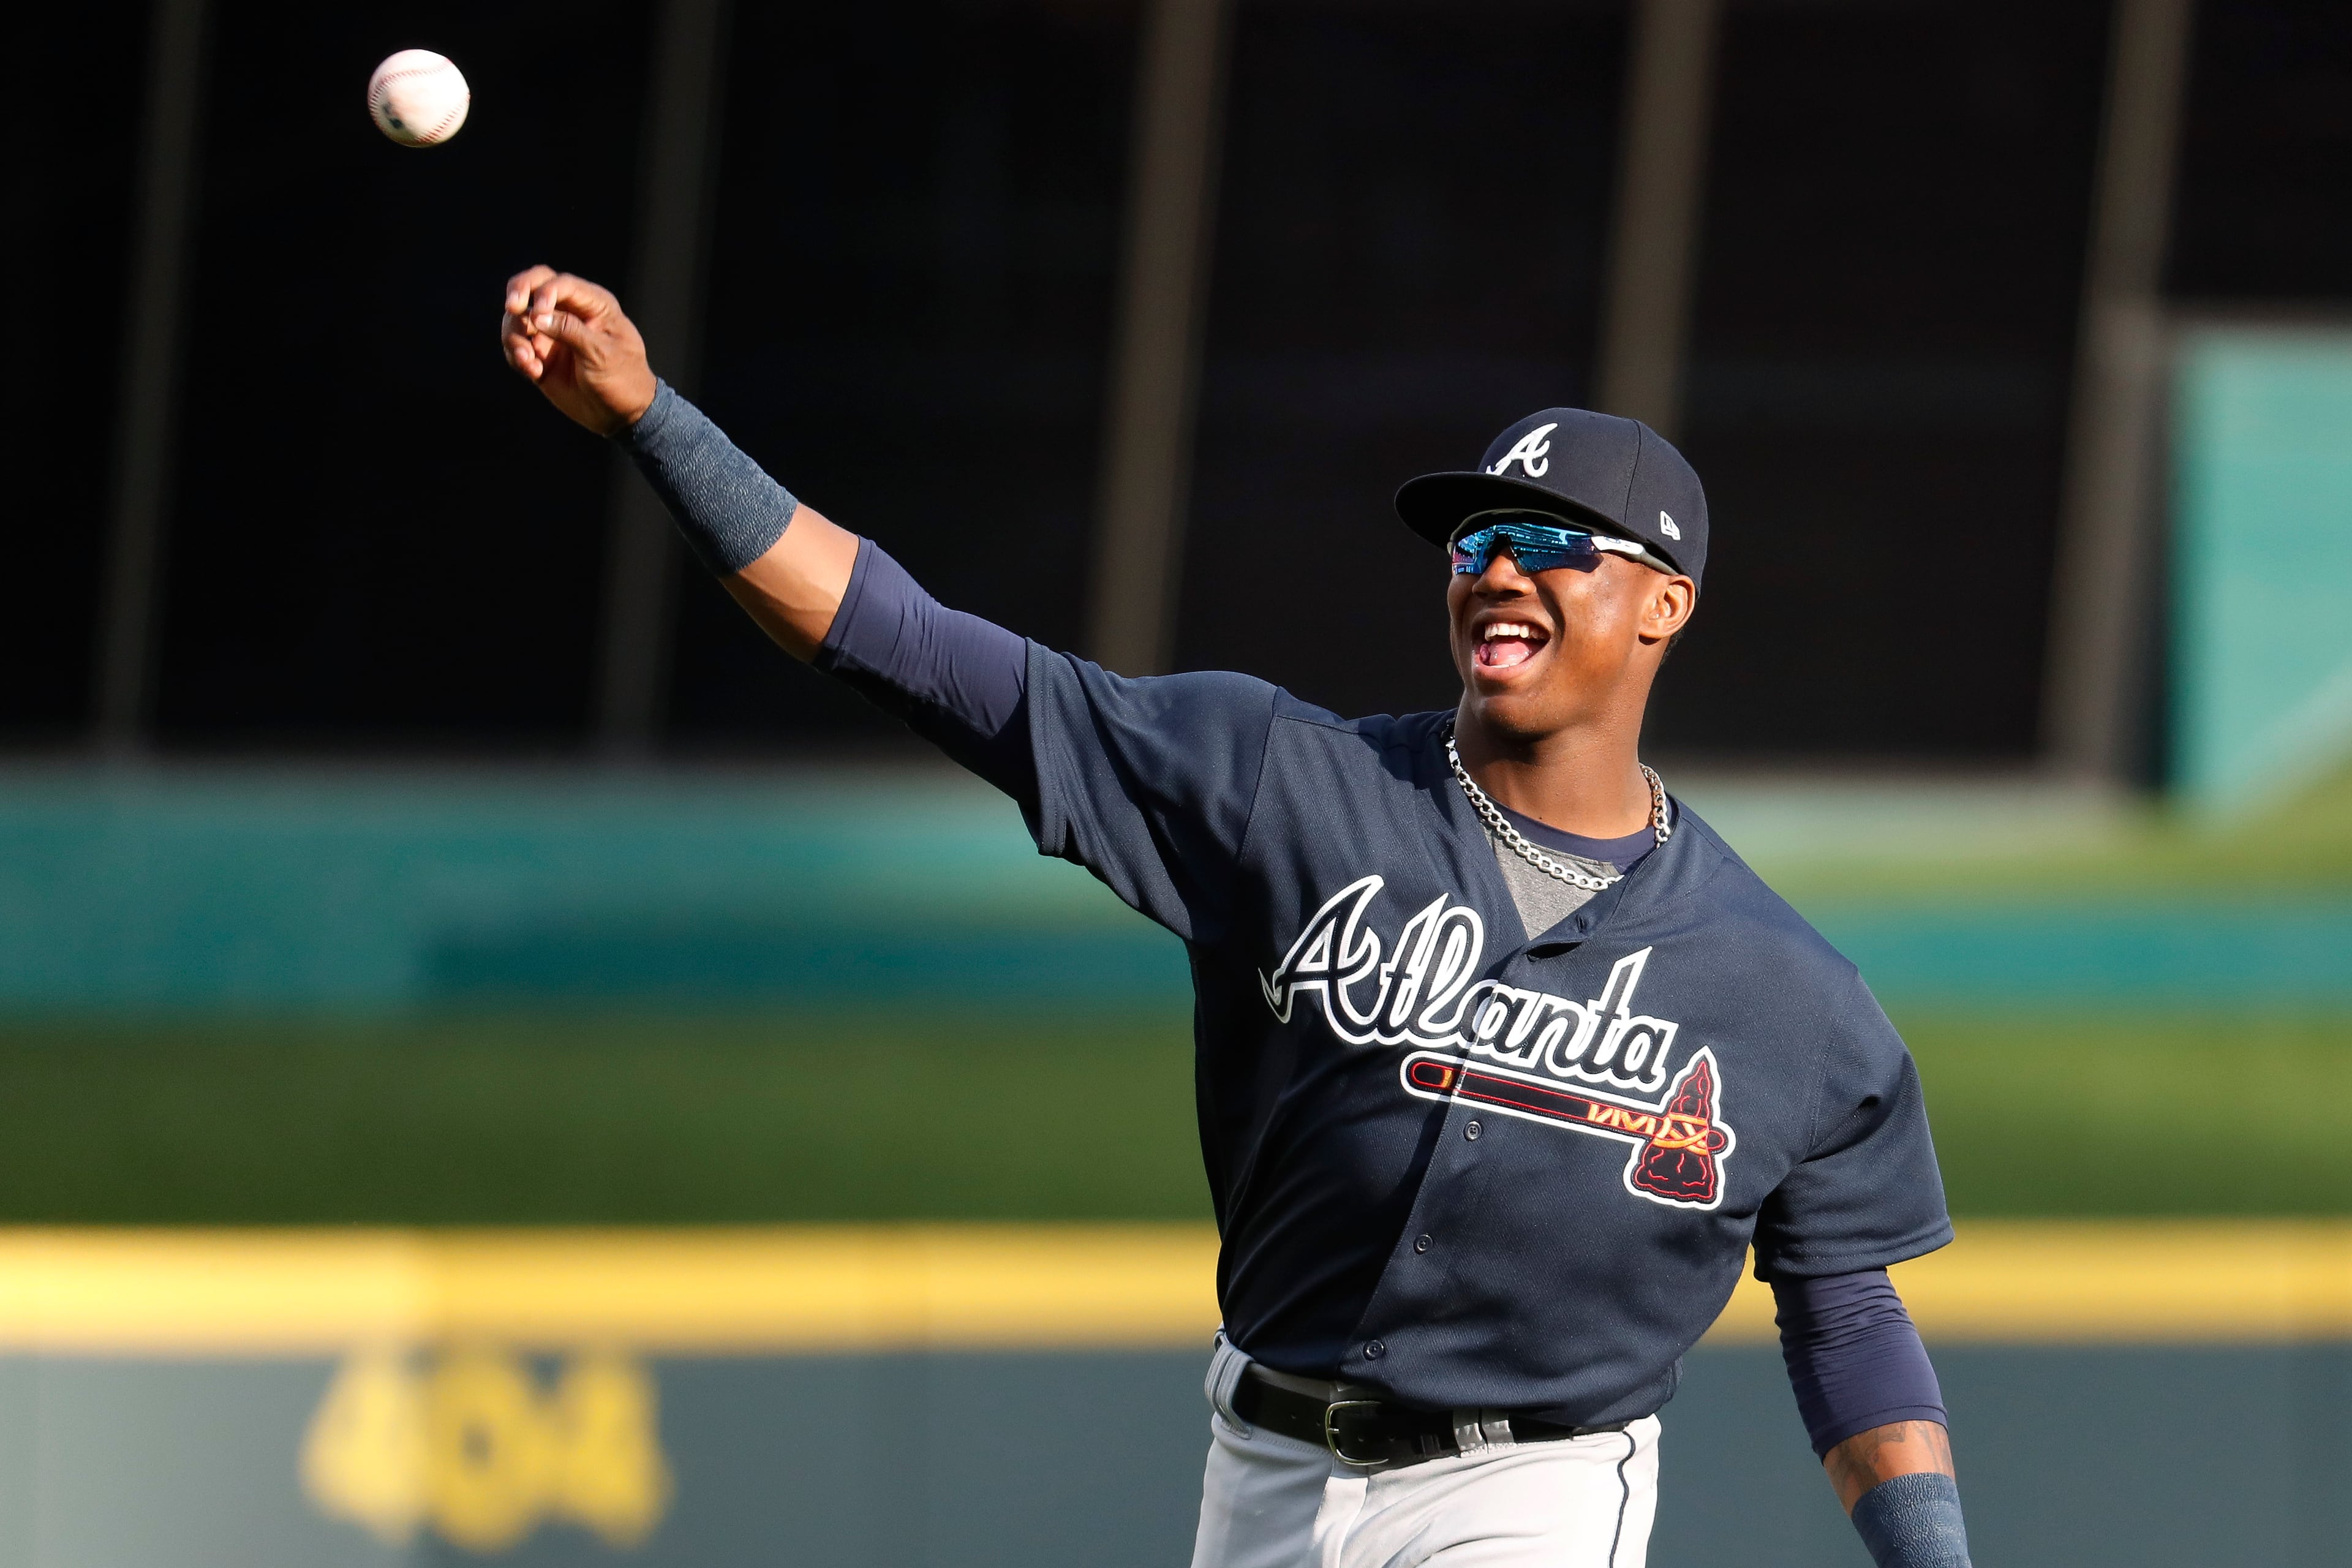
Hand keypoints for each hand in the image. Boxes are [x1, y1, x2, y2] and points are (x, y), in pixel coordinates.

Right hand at [500, 267, 658, 434]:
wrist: (620, 415)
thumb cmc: (623, 379)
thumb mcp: (602, 354)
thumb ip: (570, 331)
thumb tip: (536, 315)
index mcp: (593, 304)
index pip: (561, 283)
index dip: (544, 292)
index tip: (538, 314)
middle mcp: (569, 312)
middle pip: (533, 285)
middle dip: (518, 292)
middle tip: (511, 308)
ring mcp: (552, 333)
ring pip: (519, 318)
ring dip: (514, 334)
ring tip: (526, 360)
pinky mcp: (540, 356)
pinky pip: (516, 347)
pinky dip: (516, 356)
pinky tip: (532, 371)